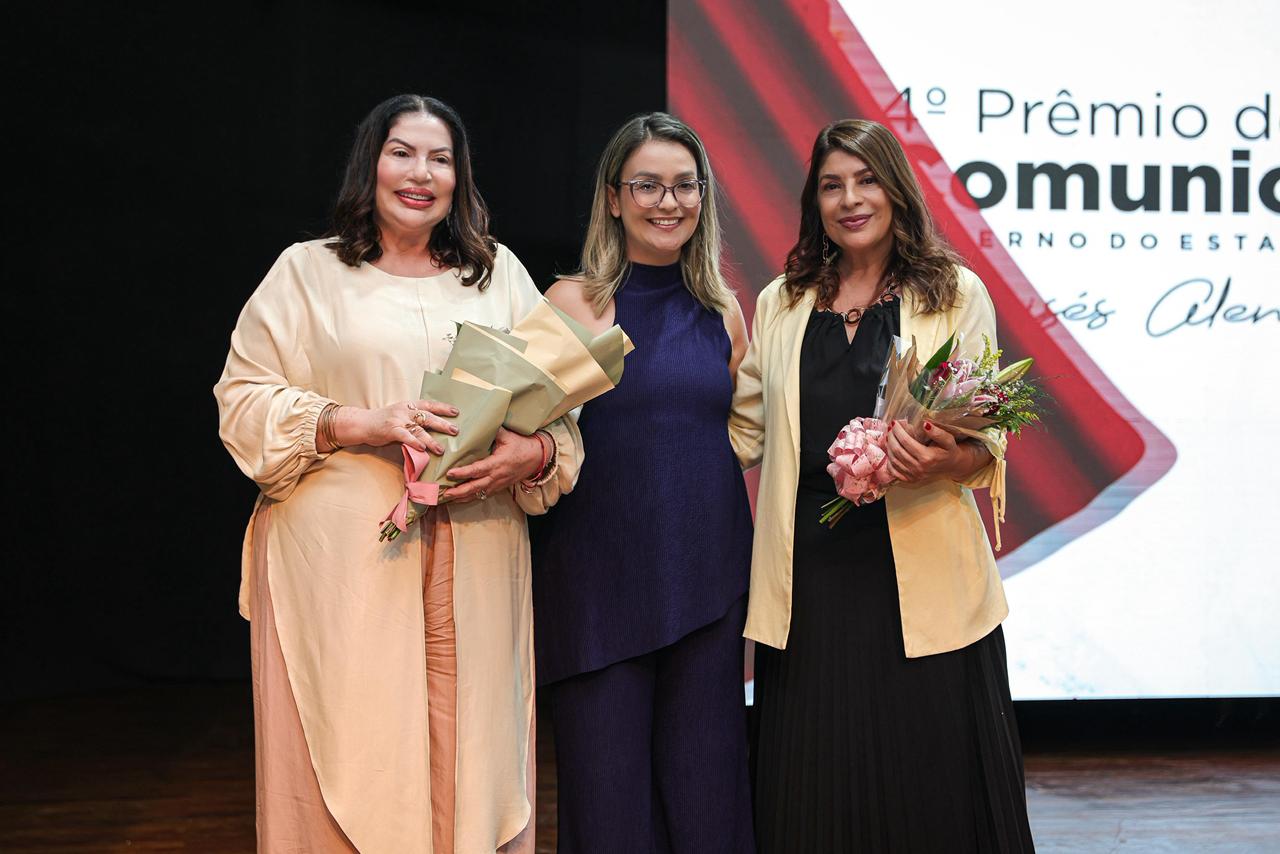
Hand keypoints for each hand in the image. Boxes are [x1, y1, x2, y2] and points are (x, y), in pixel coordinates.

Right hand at [335, 399, 458, 454]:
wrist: (363, 423)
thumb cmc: (383, 421)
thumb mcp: (400, 415)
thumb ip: (414, 419)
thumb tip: (432, 427)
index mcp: (409, 405)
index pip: (429, 404)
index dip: (443, 408)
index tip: (456, 412)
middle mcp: (405, 410)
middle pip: (428, 417)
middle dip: (443, 424)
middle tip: (455, 430)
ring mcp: (398, 420)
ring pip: (419, 429)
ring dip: (431, 440)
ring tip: (441, 449)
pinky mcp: (391, 430)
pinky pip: (405, 437)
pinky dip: (414, 442)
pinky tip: (422, 449)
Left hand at [444, 428, 545, 502]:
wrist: (538, 458)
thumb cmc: (522, 445)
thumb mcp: (508, 436)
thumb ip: (493, 431)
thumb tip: (477, 421)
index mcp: (497, 463)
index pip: (477, 470)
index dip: (463, 473)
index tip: (450, 473)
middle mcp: (496, 476)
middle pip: (475, 487)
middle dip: (459, 491)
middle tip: (444, 493)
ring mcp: (498, 484)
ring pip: (478, 494)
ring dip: (462, 497)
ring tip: (447, 499)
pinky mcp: (500, 487)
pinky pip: (484, 495)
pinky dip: (471, 498)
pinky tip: (460, 499)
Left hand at [885, 420, 963, 484]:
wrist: (951, 466)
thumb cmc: (949, 451)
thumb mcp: (948, 439)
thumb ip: (938, 432)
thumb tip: (925, 424)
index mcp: (927, 458)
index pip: (906, 441)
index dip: (898, 431)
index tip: (895, 422)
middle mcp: (919, 468)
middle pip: (897, 450)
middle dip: (891, 437)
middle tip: (890, 427)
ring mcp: (914, 475)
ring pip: (893, 460)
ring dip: (888, 447)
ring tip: (889, 436)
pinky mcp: (910, 480)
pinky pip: (893, 471)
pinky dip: (889, 460)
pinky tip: (890, 451)